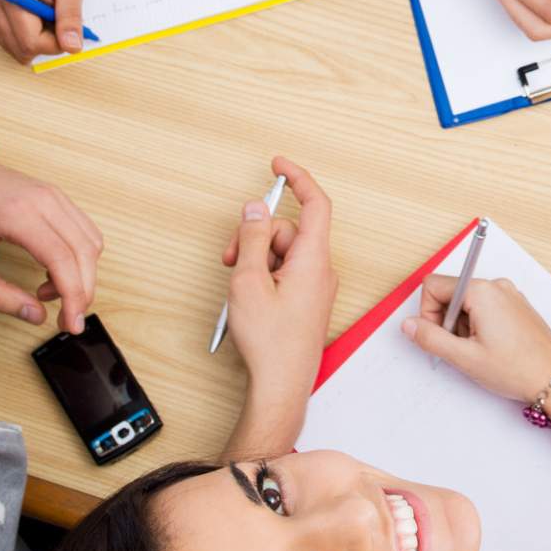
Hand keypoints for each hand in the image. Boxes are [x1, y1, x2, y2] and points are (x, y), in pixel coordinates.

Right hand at [0, 0, 86, 62]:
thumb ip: (71, 17)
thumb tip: (72, 47)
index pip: (31, 43)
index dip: (56, 43)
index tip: (69, 30)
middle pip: (22, 50)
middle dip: (46, 41)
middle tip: (57, 17)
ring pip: (16, 49)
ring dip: (36, 39)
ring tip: (44, 12)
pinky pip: (9, 42)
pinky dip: (25, 35)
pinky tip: (33, 16)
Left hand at [0, 153, 103, 333]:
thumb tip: (36, 315)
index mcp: (17, 213)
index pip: (63, 259)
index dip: (74, 296)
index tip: (71, 324)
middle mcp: (44, 199)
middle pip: (85, 251)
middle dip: (83, 291)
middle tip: (66, 320)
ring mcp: (53, 194)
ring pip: (90, 240)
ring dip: (81, 274)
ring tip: (48, 292)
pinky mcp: (55, 196)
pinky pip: (83, 230)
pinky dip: (78, 257)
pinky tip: (52, 271)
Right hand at [219, 158, 336, 417]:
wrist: (281, 386)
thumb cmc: (269, 342)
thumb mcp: (249, 281)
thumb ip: (252, 238)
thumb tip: (255, 209)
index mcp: (313, 259)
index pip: (315, 203)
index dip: (297, 179)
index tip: (278, 164)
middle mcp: (320, 269)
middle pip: (288, 230)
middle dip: (256, 235)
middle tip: (230, 258)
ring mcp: (315, 287)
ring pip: (283, 252)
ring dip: (256, 259)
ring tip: (237, 285)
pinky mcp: (307, 301)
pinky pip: (285, 272)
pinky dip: (264, 275)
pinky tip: (247, 297)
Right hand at [403, 273, 550, 401]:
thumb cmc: (516, 368)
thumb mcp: (464, 357)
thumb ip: (430, 338)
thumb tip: (408, 325)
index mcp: (481, 291)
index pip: (434, 285)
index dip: (427, 313)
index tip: (438, 336)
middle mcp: (496, 286)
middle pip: (451, 293)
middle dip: (446, 321)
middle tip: (461, 348)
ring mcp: (509, 295)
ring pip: (467, 303)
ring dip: (463, 326)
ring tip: (479, 350)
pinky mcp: (516, 306)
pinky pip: (485, 307)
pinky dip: (479, 325)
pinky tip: (491, 347)